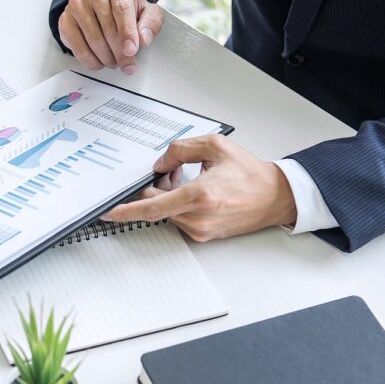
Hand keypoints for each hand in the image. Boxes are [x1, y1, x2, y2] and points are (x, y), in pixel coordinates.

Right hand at [58, 0, 163, 73]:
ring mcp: (76, 3)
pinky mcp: (65, 19)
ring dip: (106, 58)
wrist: (104, 3)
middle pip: (107, 27)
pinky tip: (99, 62)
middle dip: (119, 52)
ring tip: (115, 63)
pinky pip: (77, 46)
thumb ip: (151, 23)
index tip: (131, 52)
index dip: (127, 33)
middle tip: (127, 65)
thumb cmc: (125, 7)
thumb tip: (143, 39)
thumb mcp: (146, 11)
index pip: (122, 9)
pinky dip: (90, 60)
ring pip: (93, 39)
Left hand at [103, 135, 297, 240]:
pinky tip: (194, 192)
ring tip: (189, 179)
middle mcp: (198, 217)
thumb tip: (160, 163)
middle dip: (155, 188)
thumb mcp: (216, 147)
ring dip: (168, 196)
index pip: (152, 207)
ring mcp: (200, 230)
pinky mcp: (203, 236)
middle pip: (156, 206)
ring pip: (167, 212)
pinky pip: (178, 219)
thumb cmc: (250, 174)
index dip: (126, 211)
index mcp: (200, 196)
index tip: (108, 212)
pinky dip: (178, 205)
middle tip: (172, 171)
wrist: (275, 198)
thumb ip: (181, 149)